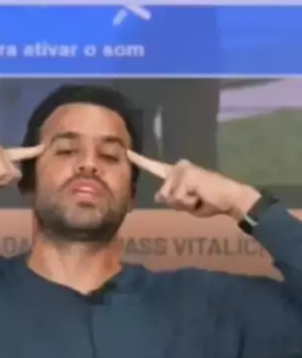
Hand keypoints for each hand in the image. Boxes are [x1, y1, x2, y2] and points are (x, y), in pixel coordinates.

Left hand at [127, 151, 260, 219]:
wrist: (229, 198)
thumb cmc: (210, 201)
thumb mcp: (186, 203)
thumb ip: (172, 198)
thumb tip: (158, 195)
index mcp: (177, 172)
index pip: (154, 167)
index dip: (140, 161)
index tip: (127, 153)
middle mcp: (178, 167)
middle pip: (163, 195)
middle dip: (178, 204)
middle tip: (196, 199)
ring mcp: (182, 170)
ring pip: (169, 198)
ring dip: (184, 204)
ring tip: (199, 197)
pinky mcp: (186, 177)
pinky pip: (178, 199)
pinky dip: (189, 203)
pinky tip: (200, 196)